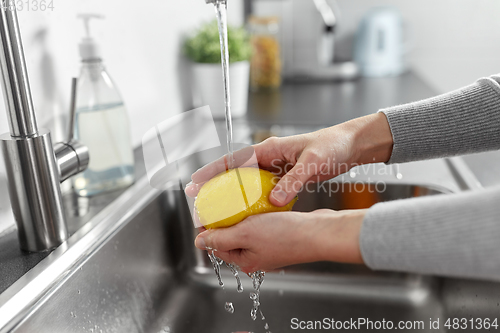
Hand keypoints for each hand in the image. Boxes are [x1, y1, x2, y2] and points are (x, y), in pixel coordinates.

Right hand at [185, 113, 392, 206]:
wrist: (352, 146)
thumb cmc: (334, 146)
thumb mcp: (313, 163)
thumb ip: (293, 181)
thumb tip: (274, 202)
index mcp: (269, 149)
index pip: (233, 159)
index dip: (211, 171)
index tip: (194, 182)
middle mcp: (268, 157)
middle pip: (234, 173)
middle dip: (214, 186)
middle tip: (198, 202)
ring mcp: (275, 168)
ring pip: (246, 183)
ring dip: (231, 196)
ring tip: (217, 211)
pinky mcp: (284, 178)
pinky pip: (262, 190)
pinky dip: (251, 201)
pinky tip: (247, 214)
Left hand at [194, 209, 366, 272]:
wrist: (319, 232)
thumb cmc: (285, 235)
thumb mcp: (245, 234)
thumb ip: (220, 238)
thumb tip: (198, 243)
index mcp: (244, 261)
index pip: (215, 244)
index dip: (206, 227)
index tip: (202, 209)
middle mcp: (256, 257)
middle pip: (229, 237)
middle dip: (222, 220)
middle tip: (216, 200)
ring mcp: (268, 247)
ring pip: (246, 229)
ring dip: (238, 215)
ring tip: (233, 199)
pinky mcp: (280, 236)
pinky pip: (261, 223)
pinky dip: (255, 213)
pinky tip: (255, 201)